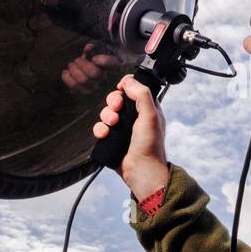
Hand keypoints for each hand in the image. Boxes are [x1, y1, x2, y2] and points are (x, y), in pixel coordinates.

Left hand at [61, 41, 118, 91]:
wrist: (89, 81)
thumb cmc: (91, 65)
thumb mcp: (93, 56)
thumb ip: (92, 51)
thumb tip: (89, 47)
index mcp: (111, 67)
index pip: (111, 64)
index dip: (102, 61)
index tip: (94, 58)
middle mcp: (105, 80)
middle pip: (94, 73)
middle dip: (82, 64)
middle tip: (76, 60)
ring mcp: (95, 89)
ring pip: (83, 80)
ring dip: (73, 70)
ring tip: (71, 65)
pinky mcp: (84, 95)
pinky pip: (74, 87)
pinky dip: (67, 77)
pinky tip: (66, 72)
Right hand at [93, 74, 169, 196]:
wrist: (141, 170)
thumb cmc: (150, 146)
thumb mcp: (150, 116)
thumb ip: (142, 95)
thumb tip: (129, 81)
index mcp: (147, 109)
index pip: (134, 90)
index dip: (125, 87)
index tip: (121, 90)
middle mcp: (135, 117)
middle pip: (117, 99)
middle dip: (113, 102)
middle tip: (117, 110)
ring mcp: (123, 128)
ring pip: (106, 113)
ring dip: (106, 116)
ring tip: (112, 125)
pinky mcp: (112, 139)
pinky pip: (100, 128)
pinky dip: (100, 129)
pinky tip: (105, 135)